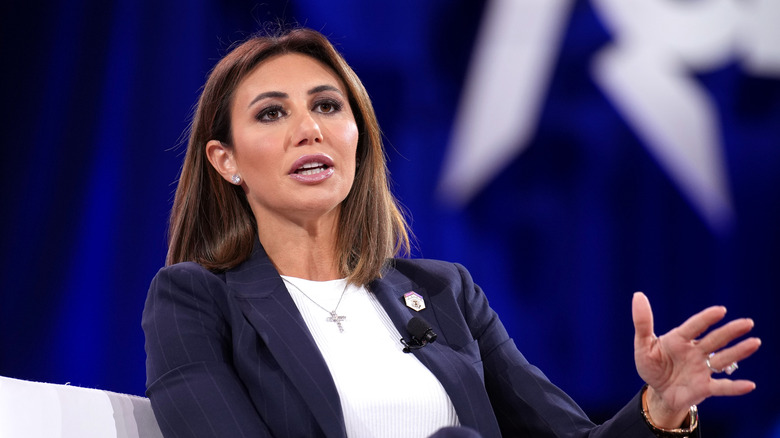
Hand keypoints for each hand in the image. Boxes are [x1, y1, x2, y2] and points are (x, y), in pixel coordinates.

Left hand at [632, 292, 760, 427]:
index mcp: (679, 339)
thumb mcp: (643, 345)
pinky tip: (750, 385)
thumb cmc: (652, 365)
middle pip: (714, 339)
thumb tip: (638, 295)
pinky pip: (722, 387)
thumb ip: (642, 322)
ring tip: (754, 342)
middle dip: (730, 331)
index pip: (694, 326)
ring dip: (738, 352)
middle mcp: (695, 352)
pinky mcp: (705, 387)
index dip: (706, 318)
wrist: (658, 392)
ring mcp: (702, 369)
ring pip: (722, 359)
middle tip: (747, 323)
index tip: (720, 311)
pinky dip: (735, 386)